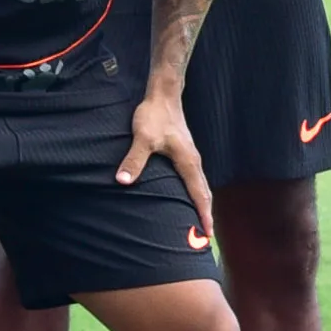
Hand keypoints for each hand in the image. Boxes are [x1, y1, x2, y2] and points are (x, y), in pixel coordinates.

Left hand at [118, 89, 215, 245]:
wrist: (163, 94)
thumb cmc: (154, 115)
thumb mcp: (142, 138)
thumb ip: (134, 160)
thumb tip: (122, 181)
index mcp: (188, 162)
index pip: (200, 194)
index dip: (204, 214)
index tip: (207, 233)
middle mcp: (193, 161)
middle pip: (204, 193)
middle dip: (206, 214)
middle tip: (206, 235)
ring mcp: (190, 156)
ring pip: (200, 185)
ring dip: (201, 203)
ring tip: (200, 221)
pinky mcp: (184, 152)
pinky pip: (193, 178)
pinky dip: (195, 191)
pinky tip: (187, 196)